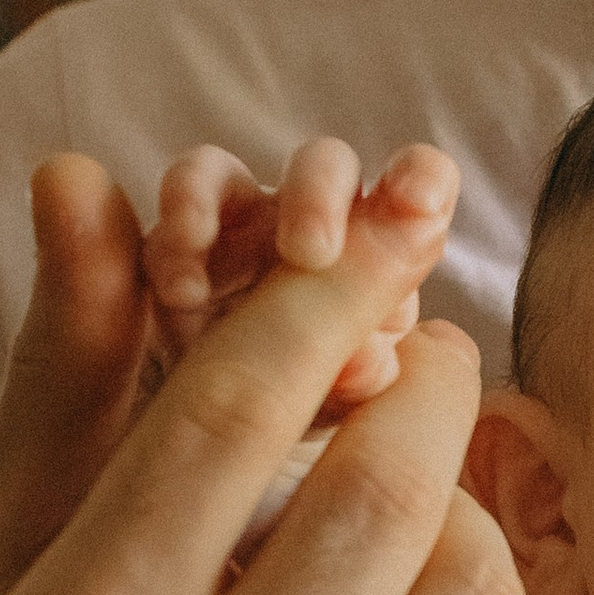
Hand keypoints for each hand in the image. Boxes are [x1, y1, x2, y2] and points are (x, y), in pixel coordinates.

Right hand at [0, 151, 587, 594]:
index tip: (380, 238)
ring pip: (480, 587)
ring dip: (472, 511)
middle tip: (427, 356)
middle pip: (387, 489)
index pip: (237, 414)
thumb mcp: (15, 558)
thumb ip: (67, 370)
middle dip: (427, 387)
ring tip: (423, 509)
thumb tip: (78, 176)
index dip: (327, 296)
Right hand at [146, 134, 434, 413]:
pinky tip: (179, 292)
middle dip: (316, 193)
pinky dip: (172, 241)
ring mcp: (235, 229)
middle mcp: (307, 223)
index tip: (423, 203)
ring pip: (221, 176)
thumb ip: (364, 375)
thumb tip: (373, 356)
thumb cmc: (309, 405)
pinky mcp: (174, 251)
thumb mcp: (341, 400)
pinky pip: (170, 223)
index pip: (413, 190)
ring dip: (206, 201)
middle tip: (312, 252)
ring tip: (194, 269)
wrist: (228, 429)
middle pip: (321, 165)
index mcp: (374, 250)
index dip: (422, 180)